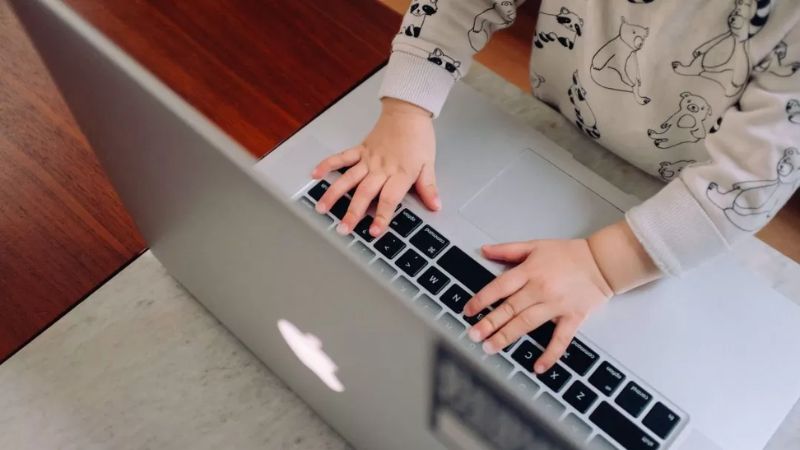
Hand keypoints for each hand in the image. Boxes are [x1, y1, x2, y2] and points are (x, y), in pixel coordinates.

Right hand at [312, 98, 439, 236]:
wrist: (408, 111)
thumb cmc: (418, 137)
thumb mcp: (429, 164)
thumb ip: (428, 187)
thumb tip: (435, 205)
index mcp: (400, 174)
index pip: (389, 199)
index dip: (381, 216)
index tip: (375, 230)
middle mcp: (381, 168)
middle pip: (364, 193)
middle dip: (353, 212)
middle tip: (343, 228)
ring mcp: (368, 159)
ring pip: (348, 179)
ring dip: (334, 194)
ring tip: (322, 208)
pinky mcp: (360, 149)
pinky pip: (341, 158)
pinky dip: (327, 165)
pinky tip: (315, 174)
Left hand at [464, 239, 613, 373]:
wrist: (602, 262)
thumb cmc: (569, 254)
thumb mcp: (535, 245)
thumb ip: (508, 249)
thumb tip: (484, 250)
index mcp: (530, 271)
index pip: (500, 287)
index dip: (482, 299)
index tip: (468, 311)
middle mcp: (540, 289)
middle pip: (510, 309)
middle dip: (489, 323)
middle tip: (473, 335)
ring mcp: (556, 305)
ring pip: (527, 324)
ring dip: (507, 337)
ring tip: (490, 348)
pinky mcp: (572, 318)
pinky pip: (560, 339)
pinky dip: (550, 354)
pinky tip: (538, 367)